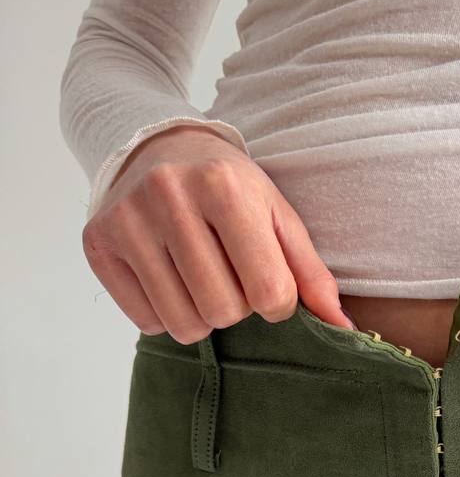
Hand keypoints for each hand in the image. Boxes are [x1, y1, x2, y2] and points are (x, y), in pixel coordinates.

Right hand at [82, 124, 354, 342]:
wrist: (156, 146)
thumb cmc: (230, 188)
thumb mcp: (278, 215)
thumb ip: (312, 273)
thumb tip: (344, 330)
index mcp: (225, 187)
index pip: (268, 291)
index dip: (276, 301)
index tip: (268, 283)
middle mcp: (170, 197)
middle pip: (223, 311)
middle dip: (237, 308)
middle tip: (230, 278)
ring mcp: (128, 220)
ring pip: (183, 324)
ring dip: (202, 316)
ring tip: (201, 280)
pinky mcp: (98, 242)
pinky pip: (146, 321)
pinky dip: (164, 314)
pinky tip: (169, 279)